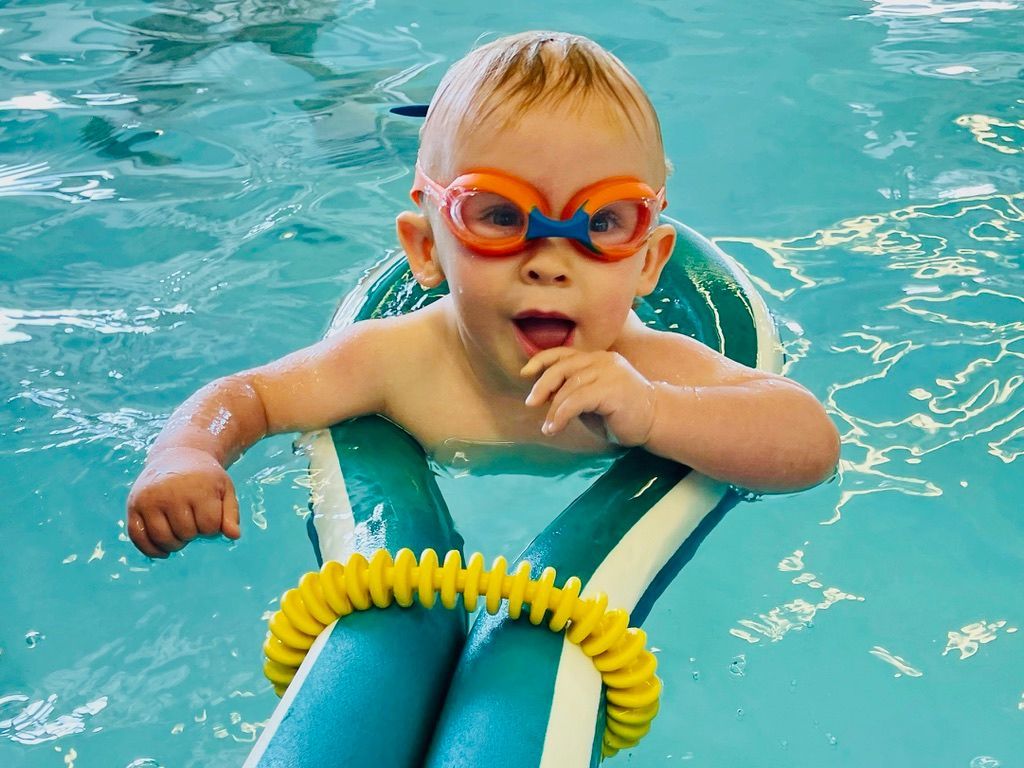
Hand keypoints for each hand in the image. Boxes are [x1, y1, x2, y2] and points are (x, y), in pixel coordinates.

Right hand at [126, 446, 240, 558]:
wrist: (177, 455)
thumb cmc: (205, 477)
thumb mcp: (225, 489)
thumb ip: (231, 513)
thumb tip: (234, 536)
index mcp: (197, 488)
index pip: (209, 526)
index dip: (212, 529)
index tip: (209, 517)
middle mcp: (171, 493)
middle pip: (186, 533)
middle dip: (193, 534)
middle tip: (193, 521)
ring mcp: (149, 499)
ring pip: (163, 538)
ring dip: (175, 544)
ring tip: (181, 533)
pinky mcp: (133, 505)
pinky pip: (137, 537)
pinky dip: (150, 550)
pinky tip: (163, 552)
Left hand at [521, 348, 657, 446]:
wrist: (658, 421)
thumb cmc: (623, 414)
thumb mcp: (591, 399)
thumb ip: (571, 392)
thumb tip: (542, 395)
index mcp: (598, 359)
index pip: (564, 353)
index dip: (541, 360)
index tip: (525, 373)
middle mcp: (603, 360)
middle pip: (563, 367)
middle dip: (542, 385)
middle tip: (530, 403)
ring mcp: (609, 372)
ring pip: (569, 386)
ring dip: (553, 408)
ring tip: (548, 426)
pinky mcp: (612, 389)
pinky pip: (577, 400)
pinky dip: (561, 415)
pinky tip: (555, 427)